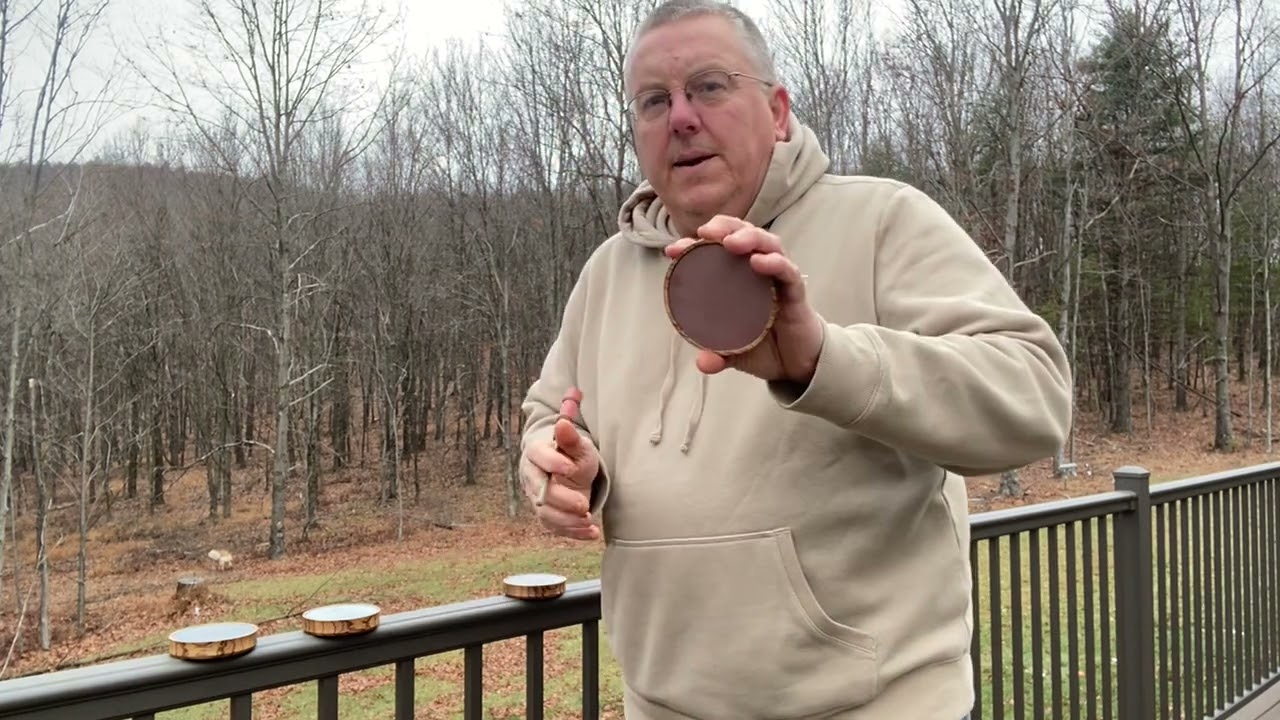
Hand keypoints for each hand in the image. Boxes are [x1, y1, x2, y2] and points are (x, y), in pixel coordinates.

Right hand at [520, 417, 600, 540]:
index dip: (552, 463)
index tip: (571, 468)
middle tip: (583, 505)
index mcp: (536, 454)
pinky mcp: (547, 515)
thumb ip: (570, 438)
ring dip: (568, 520)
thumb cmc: (572, 455)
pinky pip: (556, 527)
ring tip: (588, 520)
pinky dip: (574, 532)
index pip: (538, 457)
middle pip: (541, 492)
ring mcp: (537, 499)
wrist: (569, 471)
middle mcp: (532, 478)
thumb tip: (563, 423)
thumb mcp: (578, 445)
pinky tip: (592, 533)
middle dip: (562, 500)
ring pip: (546, 514)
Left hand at [664, 215, 823, 383]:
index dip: (695, 244)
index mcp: (738, 278)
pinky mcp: (796, 294)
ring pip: (768, 244)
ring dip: (749, 238)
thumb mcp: (733, 353)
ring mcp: (778, 279)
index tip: (673, 250)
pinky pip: (788, 273)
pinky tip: (759, 262)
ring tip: (731, 243)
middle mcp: (758, 271)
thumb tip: (703, 363)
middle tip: (706, 232)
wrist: (796, 365)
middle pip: (744, 234)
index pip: (718, 249)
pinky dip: (775, 263)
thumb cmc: (763, 345)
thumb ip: (717, 356)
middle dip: (725, 227)